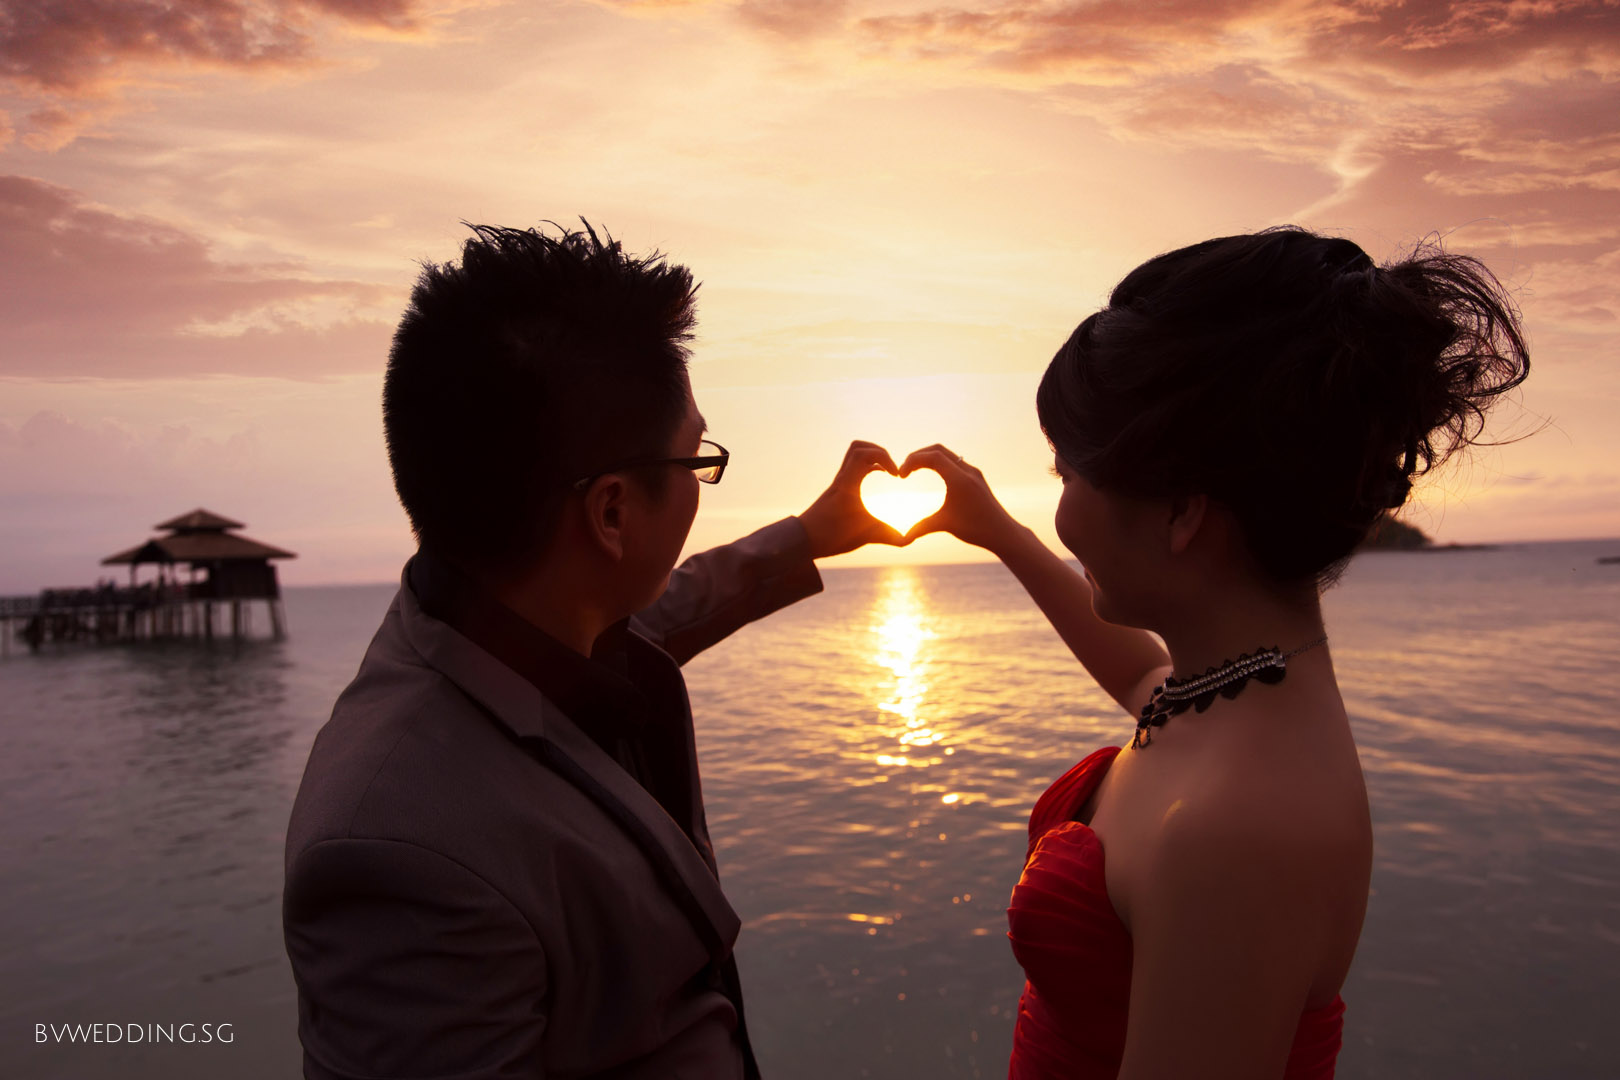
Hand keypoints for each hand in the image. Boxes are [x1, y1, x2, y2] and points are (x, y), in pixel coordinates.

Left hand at [797, 440, 908, 558]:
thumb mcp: (863, 536)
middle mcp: (841, 479)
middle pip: (857, 447)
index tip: (895, 476)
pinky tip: (875, 480)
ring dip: (872, 458)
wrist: (801, 540)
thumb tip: (908, 541)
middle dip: (879, 452)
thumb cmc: (829, 536)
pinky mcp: (837, 490)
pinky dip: (866, 468)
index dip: (884, 457)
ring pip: (853, 456)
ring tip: (886, 472)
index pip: (863, 454)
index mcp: (847, 484)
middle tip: (891, 469)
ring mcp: (838, 483)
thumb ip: (888, 536)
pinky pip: (852, 468)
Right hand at [899, 444, 1024, 554]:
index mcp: (960, 479)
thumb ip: (921, 528)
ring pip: (947, 454)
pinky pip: (954, 462)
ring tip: (914, 470)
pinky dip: (939, 463)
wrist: (1003, 532)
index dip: (913, 461)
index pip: (933, 457)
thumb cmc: (976, 529)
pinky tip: (932, 474)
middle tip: (904, 470)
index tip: (901, 476)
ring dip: (929, 457)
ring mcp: (973, 473)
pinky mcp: (976, 477)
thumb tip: (902, 539)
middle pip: (938, 450)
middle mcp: (968, 471)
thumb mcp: (945, 525)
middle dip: (918, 456)